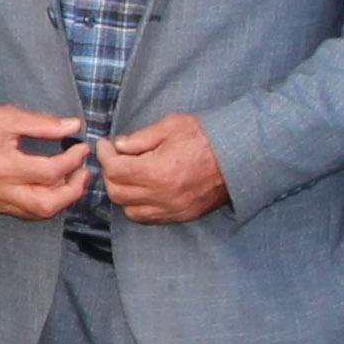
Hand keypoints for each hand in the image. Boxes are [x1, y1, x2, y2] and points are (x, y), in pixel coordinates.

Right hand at [0, 103, 94, 218]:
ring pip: (38, 213)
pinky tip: (52, 187)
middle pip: (46, 204)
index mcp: (4, 166)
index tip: (82, 148)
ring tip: (72, 180)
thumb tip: (74, 126)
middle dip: (73, 191)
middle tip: (84, 173)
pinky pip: (26, 212)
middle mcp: (0, 191)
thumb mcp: (9, 117)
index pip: (49, 172)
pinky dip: (44, 202)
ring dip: (61, 199)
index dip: (72, 161)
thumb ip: (43, 123)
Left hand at [100, 113, 228, 224]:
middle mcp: (162, 195)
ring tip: (126, 174)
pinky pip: (147, 218)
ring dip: (122, 192)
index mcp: (158, 171)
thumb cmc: (208, 137)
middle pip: (117, 192)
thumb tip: (119, 146)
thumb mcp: (172, 126)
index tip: (105, 144)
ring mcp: (172, 209)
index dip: (104, 155)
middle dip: (109, 173)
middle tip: (114, 158)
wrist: (239, 157)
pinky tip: (141, 189)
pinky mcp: (180, 215)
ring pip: (129, 210)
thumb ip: (141, 138)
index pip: (115, 169)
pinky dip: (137, 206)